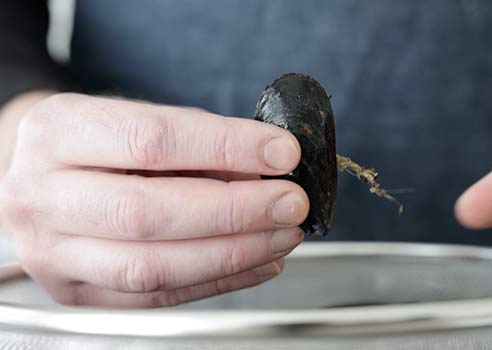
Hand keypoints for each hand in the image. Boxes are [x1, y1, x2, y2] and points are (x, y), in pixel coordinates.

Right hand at [0, 93, 308, 306]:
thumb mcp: (138, 122)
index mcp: (58, 132)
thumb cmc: (102, 145)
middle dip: (236, 211)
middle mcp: (42, 195)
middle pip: (149, 212)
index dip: (226, 148)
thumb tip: (266, 173)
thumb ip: (198, 146)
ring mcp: (53, 253)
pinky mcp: (76, 292)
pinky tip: (258, 261)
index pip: (152, 140)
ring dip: (233, 253)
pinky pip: (156, 298)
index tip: (282, 152)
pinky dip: (218, 281)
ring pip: (153, 267)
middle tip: (290, 202)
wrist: (45, 176)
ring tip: (281, 235)